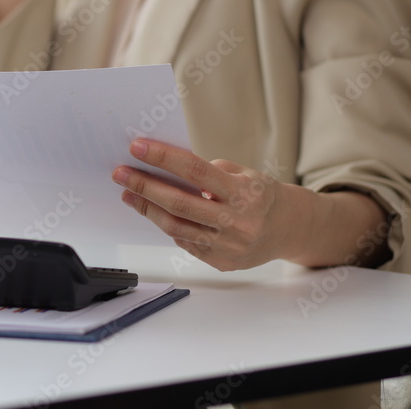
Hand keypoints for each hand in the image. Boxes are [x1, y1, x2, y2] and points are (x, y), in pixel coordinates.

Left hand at [112, 139, 307, 270]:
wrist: (289, 229)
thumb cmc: (260, 194)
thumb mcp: (244, 173)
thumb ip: (208, 172)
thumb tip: (164, 169)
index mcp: (244, 192)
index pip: (195, 170)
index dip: (163, 158)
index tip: (137, 148)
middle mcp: (237, 221)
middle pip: (180, 203)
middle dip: (145, 187)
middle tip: (120, 173)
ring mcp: (229, 246)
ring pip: (177, 227)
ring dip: (148, 209)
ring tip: (128, 194)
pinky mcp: (222, 262)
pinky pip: (185, 243)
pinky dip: (168, 226)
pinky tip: (155, 213)